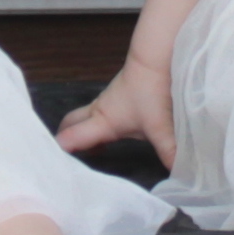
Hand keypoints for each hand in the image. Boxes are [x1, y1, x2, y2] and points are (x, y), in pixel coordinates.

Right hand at [57, 58, 177, 169]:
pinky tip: (112, 136)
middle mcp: (99, 110)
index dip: (60, 151)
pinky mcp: (116, 95)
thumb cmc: (151, 91)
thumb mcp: (160, 127)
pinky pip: (97, 112)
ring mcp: (106, 101)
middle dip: (65, 139)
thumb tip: (179, 175)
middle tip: (68, 158)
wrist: (155, 58)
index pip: (72, 137)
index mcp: (103, 121)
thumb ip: (168, 151)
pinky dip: (95, 124)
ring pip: (84, 117)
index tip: (54, 166)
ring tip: (91, 154)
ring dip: (82, 132)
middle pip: (70, 124)